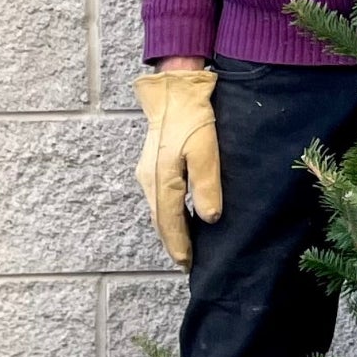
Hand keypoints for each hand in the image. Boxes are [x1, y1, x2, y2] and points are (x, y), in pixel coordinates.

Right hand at [133, 68, 221, 268]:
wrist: (174, 92)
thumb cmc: (193, 119)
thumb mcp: (206, 151)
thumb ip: (206, 185)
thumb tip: (209, 219)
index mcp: (162, 179)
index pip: (171, 221)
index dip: (179, 245)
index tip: (187, 264)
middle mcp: (149, 180)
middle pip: (160, 220)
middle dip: (173, 243)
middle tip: (186, 263)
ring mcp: (146, 173)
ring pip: (158, 210)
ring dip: (169, 230)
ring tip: (184, 247)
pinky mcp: (150, 166)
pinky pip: (158, 199)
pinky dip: (167, 215)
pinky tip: (179, 219)